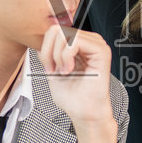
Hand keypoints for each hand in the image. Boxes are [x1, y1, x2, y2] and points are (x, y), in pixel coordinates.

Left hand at [38, 25, 119, 142]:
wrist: (84, 112)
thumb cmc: (72, 96)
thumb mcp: (52, 68)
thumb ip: (47, 52)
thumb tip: (41, 39)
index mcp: (79, 44)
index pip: (54, 30)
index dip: (45, 49)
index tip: (48, 68)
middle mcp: (88, 41)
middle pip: (56, 30)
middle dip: (49, 52)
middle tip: (54, 70)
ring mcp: (96, 43)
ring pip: (64, 34)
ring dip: (58, 56)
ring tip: (64, 71)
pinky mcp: (101, 50)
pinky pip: (74, 41)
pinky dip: (66, 56)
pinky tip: (70, 69)